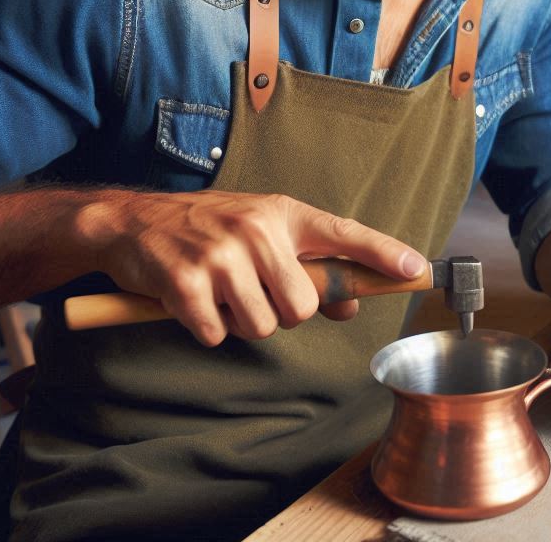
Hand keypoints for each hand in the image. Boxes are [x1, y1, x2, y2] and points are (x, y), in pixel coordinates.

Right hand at [89, 189, 424, 345]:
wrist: (134, 221)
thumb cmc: (207, 227)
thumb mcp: (261, 232)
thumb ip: (307, 266)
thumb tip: (349, 303)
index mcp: (282, 214)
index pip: (344, 234)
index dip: (383, 253)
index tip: (416, 269)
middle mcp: (257, 230)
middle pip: (302, 307)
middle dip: (281, 313)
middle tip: (252, 292)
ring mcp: (222, 256)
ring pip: (263, 326)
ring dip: (242, 323)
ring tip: (220, 294)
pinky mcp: (187, 284)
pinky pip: (218, 335)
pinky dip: (207, 329)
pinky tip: (193, 302)